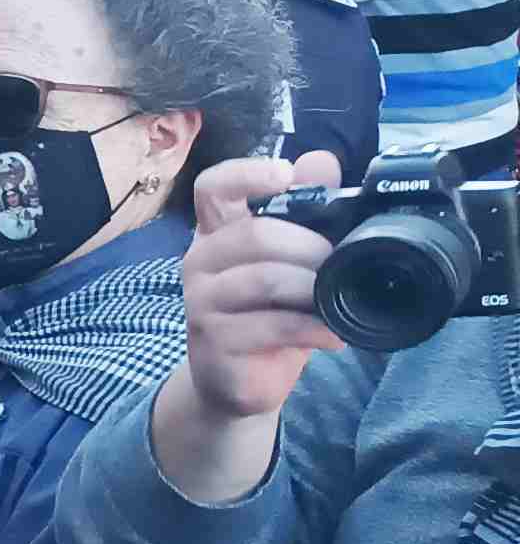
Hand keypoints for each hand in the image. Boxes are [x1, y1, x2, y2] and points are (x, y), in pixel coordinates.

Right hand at [155, 151, 344, 502]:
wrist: (238, 383)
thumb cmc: (268, 314)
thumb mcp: (291, 261)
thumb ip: (305, 211)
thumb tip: (321, 161)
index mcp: (219, 232)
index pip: (214, 187)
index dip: (247, 174)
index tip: (285, 177)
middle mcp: (201, 260)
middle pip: (253, 235)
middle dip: (310, 248)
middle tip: (341, 265)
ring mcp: (202, 302)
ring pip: (262, 279)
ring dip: (314, 289)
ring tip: (340, 302)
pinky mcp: (213, 340)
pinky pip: (271, 325)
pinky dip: (313, 328)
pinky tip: (333, 335)